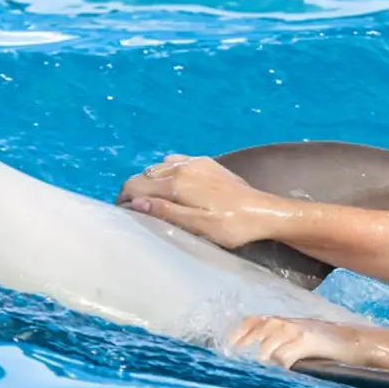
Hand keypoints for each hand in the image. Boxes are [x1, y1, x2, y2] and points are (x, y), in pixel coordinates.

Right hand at [117, 154, 287, 247]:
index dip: (123, 200)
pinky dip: (167, 172)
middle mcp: (183, 166)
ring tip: (155, 202)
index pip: (135, 185)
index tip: (125, 216)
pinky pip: (176, 161)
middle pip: (144, 175)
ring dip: (150, 182)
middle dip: (134, 191)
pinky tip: (175, 187)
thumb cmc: (232, 226)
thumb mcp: (198, 226)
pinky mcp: (207, 163)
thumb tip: (136, 202)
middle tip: (138, 213)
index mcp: (177, 182)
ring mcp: (196, 162)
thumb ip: (166, 212)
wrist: (265, 212)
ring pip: (158, 167)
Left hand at [229, 316, 375, 368]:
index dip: (238, 333)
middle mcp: (286, 323)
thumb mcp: (300, 337)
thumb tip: (260, 359)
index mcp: (283, 321)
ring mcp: (296, 331)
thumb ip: (281, 343)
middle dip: (246, 346)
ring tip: (260, 370)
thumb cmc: (326, 343)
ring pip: (269, 345)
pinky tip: (281, 372)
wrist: (354, 341)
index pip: (253, 321)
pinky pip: (285, 356)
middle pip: (258, 331)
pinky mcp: (307, 342)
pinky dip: (279, 365)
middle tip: (238, 362)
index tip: (228, 347)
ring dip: (263, 358)